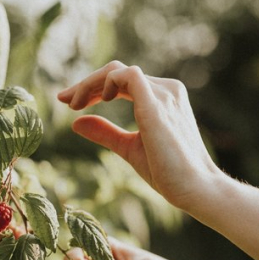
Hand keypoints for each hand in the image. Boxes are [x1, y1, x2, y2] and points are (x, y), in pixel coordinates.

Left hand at [57, 61, 223, 209]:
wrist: (195, 188)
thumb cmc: (168, 172)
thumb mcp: (129, 148)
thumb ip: (105, 133)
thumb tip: (75, 123)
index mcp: (162, 98)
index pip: (123, 81)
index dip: (94, 88)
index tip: (70, 103)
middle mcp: (165, 90)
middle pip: (117, 72)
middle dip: (87, 84)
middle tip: (63, 99)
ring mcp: (164, 94)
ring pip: (118, 70)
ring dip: (91, 83)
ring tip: (73, 103)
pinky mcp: (157, 104)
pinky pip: (128, 75)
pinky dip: (106, 82)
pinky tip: (98, 100)